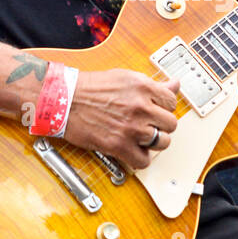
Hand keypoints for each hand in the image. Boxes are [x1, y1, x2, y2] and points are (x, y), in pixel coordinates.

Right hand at [64, 69, 179, 169]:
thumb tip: (174, 84)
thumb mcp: (125, 77)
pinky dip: (139, 159)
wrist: (64, 100)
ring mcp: (131, 127)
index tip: (156, 111)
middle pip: (171, 124)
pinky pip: (143, 161)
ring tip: (141, 138)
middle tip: (148, 125)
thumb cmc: (90, 88)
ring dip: (153, 142)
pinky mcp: (119, 145)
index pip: (172, 101)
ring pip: (162, 143)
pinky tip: (132, 150)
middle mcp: (140, 107)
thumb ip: (152, 84)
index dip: (164, 108)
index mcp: (143, 87)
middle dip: (160, 125)